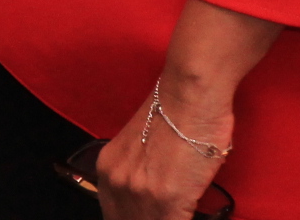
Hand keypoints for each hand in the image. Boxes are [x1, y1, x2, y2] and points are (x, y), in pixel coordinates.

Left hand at [93, 0, 278, 218]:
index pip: (117, 216)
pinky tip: (191, 211)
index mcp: (108, 170)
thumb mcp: (143, 150)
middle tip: (167, 214)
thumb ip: (140, 178)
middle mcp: (116, 182)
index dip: (136, 219)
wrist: (189, 93)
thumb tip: (152, 202)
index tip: (152, 216)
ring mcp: (138, 192)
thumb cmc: (177, 112)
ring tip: (179, 212)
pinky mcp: (165, 198)